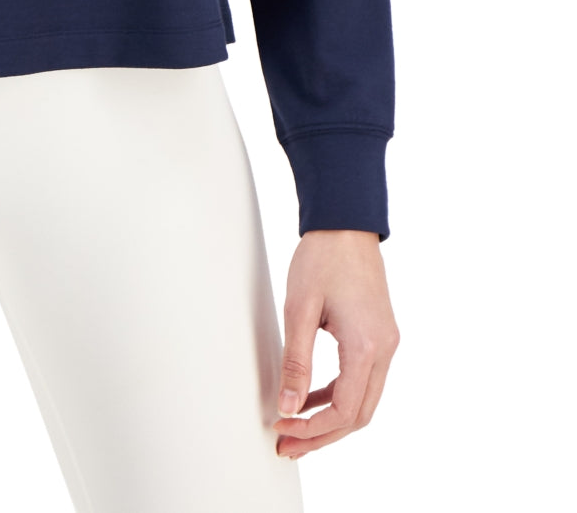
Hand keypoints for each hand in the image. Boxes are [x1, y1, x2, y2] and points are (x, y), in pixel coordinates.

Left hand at [272, 229, 398, 458]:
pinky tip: (310, 396)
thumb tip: (288, 407)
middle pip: (359, 415)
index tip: (283, 429)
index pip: (345, 410)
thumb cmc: (322, 258)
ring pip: (363, 400)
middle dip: (323, 435)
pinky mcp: (379, 335)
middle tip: (288, 445)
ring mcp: (386, 343)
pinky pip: (362, 379)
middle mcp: (384, 350)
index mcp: (366, 346)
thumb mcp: (300, 309)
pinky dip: (338, 394)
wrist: (345, 224)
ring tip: (294, 427)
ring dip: (330, 418)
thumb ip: (296, 362)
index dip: (313, 428)